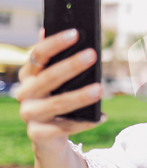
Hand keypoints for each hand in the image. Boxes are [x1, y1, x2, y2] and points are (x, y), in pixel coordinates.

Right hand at [17, 28, 105, 152]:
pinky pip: (64, 127)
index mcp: (29, 75)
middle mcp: (25, 93)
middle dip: (71, 65)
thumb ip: (57, 60)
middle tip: (93, 55)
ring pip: (57, 103)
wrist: (48, 137)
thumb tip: (48, 30)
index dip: (55, 43)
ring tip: (100, 88)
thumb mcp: (57, 80)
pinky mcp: (38, 134)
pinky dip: (84, 122)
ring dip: (80, 96)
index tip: (75, 33)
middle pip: (48, 77)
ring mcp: (29, 115)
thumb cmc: (57, 99)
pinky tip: (101, 116)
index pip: (38, 55)